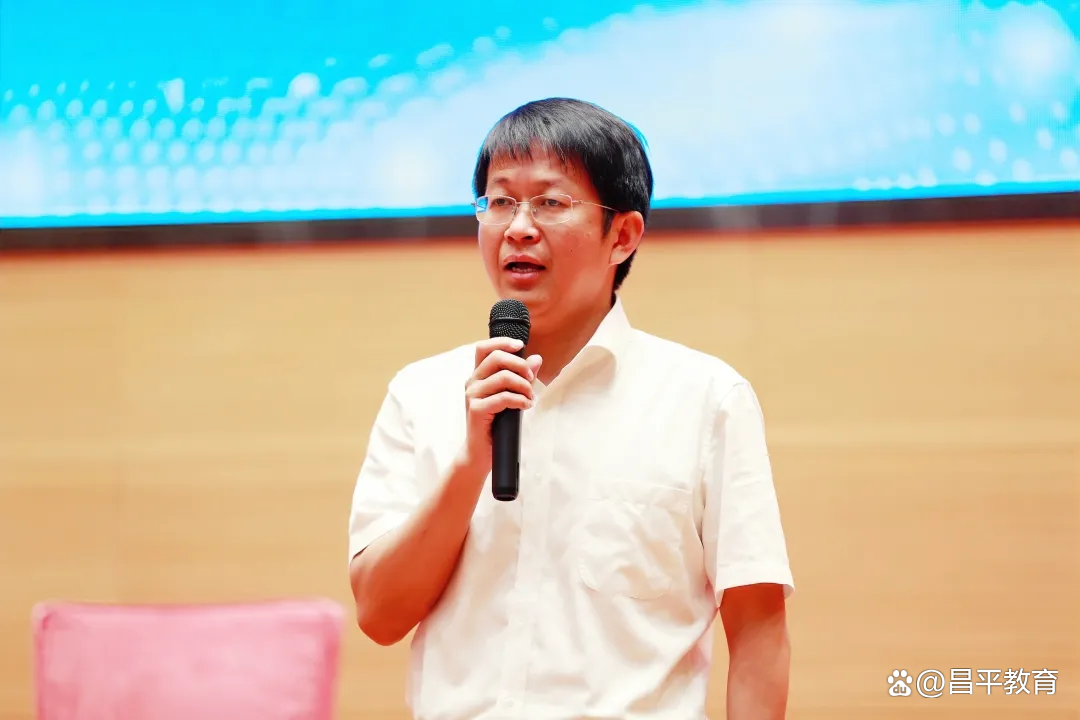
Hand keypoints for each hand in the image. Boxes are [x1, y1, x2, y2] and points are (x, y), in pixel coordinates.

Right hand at [460, 337, 542, 473]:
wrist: (482, 451)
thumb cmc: (496, 424)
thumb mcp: (511, 396)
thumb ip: (522, 377)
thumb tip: (537, 358)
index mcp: (478, 375)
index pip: (484, 348)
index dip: (502, 342)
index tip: (521, 346)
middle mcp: (472, 382)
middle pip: (496, 358)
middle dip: (520, 365)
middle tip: (531, 378)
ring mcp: (472, 395)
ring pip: (502, 377)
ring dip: (523, 385)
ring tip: (530, 396)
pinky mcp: (476, 410)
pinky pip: (503, 397)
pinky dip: (520, 400)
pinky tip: (526, 405)